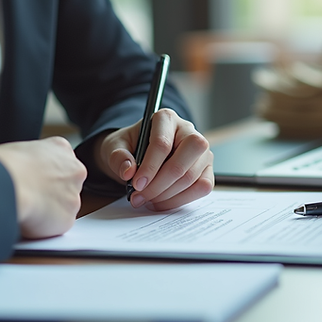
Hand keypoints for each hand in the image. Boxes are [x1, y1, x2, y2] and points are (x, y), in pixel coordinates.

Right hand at [0, 137, 86, 238]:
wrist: (5, 185)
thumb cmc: (4, 166)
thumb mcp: (21, 150)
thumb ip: (33, 161)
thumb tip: (27, 171)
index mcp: (61, 148)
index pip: (61, 163)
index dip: (45, 173)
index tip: (34, 179)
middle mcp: (74, 171)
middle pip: (66, 185)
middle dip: (51, 192)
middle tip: (30, 194)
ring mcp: (73, 196)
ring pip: (63, 206)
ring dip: (48, 209)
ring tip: (26, 205)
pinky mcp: (67, 219)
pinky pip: (56, 225)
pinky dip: (43, 226)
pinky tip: (28, 217)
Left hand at [94, 109, 213, 210]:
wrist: (139, 153)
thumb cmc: (129, 147)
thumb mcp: (115, 147)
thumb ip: (118, 157)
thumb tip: (128, 171)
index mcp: (166, 119)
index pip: (162, 144)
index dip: (149, 167)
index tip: (136, 184)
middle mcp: (189, 132)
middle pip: (182, 162)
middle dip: (159, 185)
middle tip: (140, 197)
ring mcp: (202, 151)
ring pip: (192, 178)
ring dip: (167, 195)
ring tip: (147, 200)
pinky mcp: (207, 169)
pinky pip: (202, 188)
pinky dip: (181, 200)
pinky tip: (162, 202)